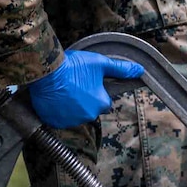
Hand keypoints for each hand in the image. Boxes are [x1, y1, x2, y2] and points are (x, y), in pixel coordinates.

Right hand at [26, 50, 144, 129]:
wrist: (46, 72)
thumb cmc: (74, 67)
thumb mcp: (100, 64)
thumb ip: (120, 69)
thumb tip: (140, 70)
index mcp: (101, 103)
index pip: (104, 102)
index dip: (96, 92)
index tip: (87, 83)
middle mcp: (88, 116)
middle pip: (90, 109)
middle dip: (84, 100)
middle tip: (74, 85)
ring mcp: (70, 121)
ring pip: (75, 115)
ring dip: (71, 107)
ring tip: (63, 91)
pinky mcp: (55, 122)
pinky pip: (60, 119)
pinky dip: (58, 112)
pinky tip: (55, 99)